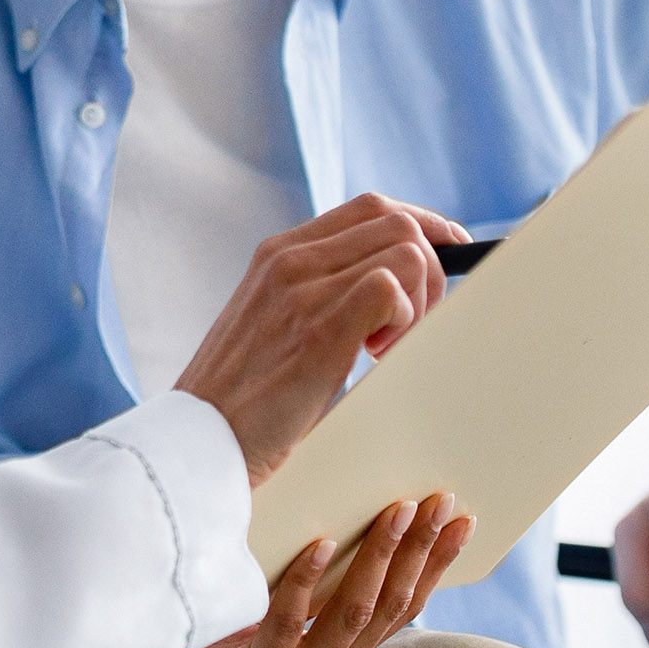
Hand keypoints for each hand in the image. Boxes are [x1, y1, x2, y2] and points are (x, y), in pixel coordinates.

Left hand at [171, 492, 473, 647]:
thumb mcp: (274, 633)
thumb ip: (308, 599)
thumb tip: (334, 522)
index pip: (403, 610)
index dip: (436, 566)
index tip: (462, 522)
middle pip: (389, 607)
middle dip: (420, 551)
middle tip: (441, 502)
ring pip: (352, 614)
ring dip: (380, 558)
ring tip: (397, 510)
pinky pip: (289, 624)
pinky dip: (307, 580)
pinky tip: (320, 543)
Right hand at [173, 193, 468, 484]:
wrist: (198, 439)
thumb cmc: (240, 397)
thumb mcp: (269, 324)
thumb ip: (312, 294)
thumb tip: (383, 289)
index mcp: (277, 254)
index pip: (371, 208)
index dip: (423, 224)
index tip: (450, 250)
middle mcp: (289, 259)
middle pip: (397, 222)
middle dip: (430, 270)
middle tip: (411, 325)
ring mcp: (302, 289)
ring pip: (406, 250)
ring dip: (419, 300)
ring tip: (385, 347)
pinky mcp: (319, 329)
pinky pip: (391, 289)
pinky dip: (404, 322)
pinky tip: (375, 357)